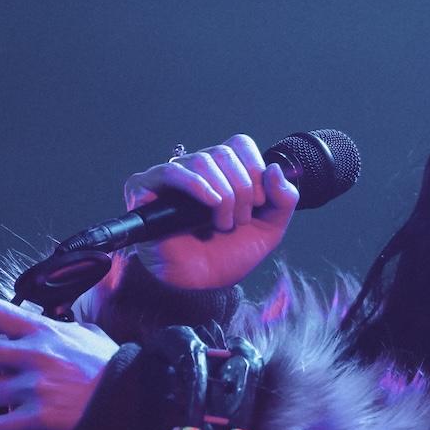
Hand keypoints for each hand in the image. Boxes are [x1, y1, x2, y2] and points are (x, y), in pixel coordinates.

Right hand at [125, 133, 298, 289]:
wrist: (202, 285)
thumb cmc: (227, 255)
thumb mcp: (269, 229)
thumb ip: (284, 200)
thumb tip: (276, 169)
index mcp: (223, 171)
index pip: (240, 145)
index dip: (255, 171)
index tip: (260, 203)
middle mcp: (195, 169)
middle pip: (224, 153)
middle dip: (242, 190)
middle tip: (239, 221)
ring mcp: (170, 177)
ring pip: (203, 160)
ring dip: (223, 196)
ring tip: (222, 225)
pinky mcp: (145, 188)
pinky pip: (172, 172)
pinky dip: (197, 185)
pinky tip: (211, 204)